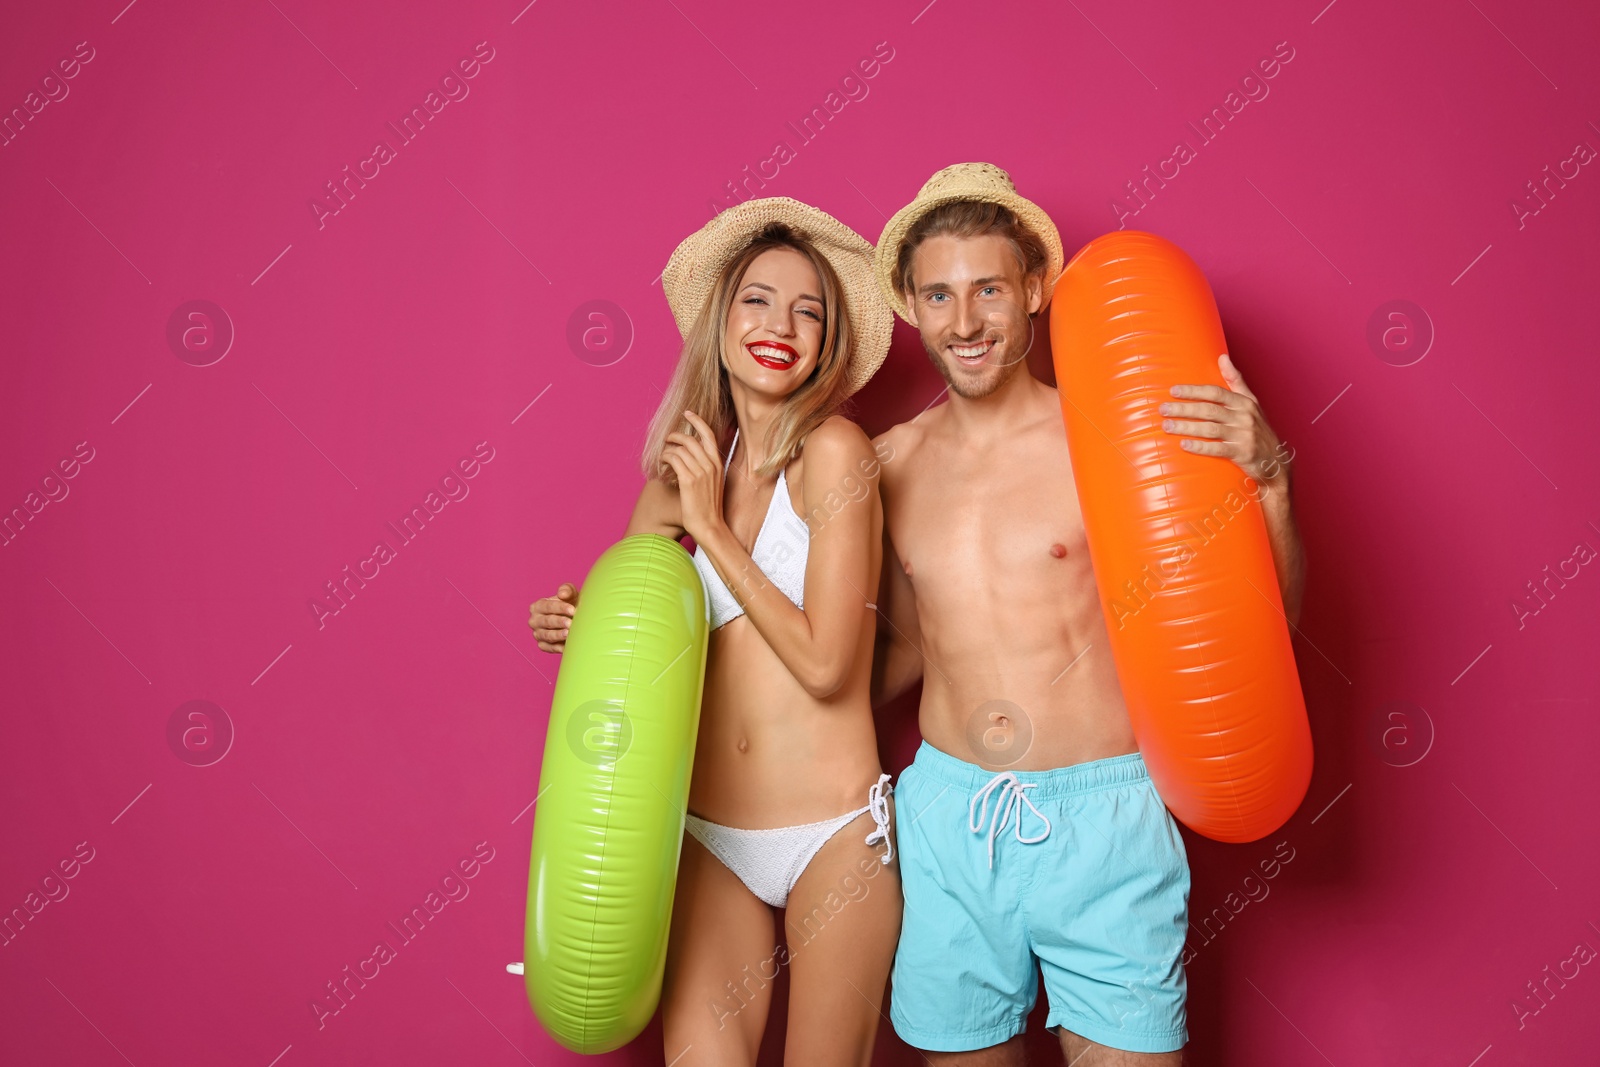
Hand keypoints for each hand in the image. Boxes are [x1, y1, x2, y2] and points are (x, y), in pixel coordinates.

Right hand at [529, 583, 577, 652]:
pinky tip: (567, 646)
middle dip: (558, 622)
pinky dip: (558, 648)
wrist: (573, 619)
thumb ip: (566, 590)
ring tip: (568, 634)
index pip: (547, 606)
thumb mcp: (570, 594)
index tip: (572, 610)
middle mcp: (534, 621)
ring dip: (557, 635)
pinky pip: (549, 648)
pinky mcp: (543, 645)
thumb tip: (562, 594)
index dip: (560, 608)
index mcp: (538, 606)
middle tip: (570, 623)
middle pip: (546, 621)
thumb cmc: (570, 604)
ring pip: (546, 635)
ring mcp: (537, 634)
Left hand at [660, 410, 727, 546]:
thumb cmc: (710, 507)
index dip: (697, 421)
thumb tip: (697, 458)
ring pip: (679, 449)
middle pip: (690, 439)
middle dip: (676, 436)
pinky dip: (665, 458)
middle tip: (667, 439)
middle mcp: (711, 465)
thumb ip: (708, 468)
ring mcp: (700, 472)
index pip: (709, 435)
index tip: (687, 413)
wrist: (710, 526)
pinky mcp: (688, 480)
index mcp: (718, 463)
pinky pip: (673, 460)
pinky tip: (662, 464)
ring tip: (663, 456)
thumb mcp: (715, 483)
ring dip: (668, 450)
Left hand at [1159, 353, 1292, 490]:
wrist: (1276, 461)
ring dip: (1186, 427)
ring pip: (1210, 429)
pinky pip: (1218, 450)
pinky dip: (1200, 447)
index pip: (1216, 393)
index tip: (1173, 391)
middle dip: (1184, 409)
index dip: (1194, 391)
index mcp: (1244, 403)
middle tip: (1162, 409)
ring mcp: (1244, 436)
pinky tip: (1184, 445)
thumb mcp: (1251, 402)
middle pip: (1209, 410)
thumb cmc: (1258, 429)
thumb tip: (1222, 357)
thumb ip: (1235, 381)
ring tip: (1166, 426)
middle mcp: (1244, 417)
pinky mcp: (1242, 454)